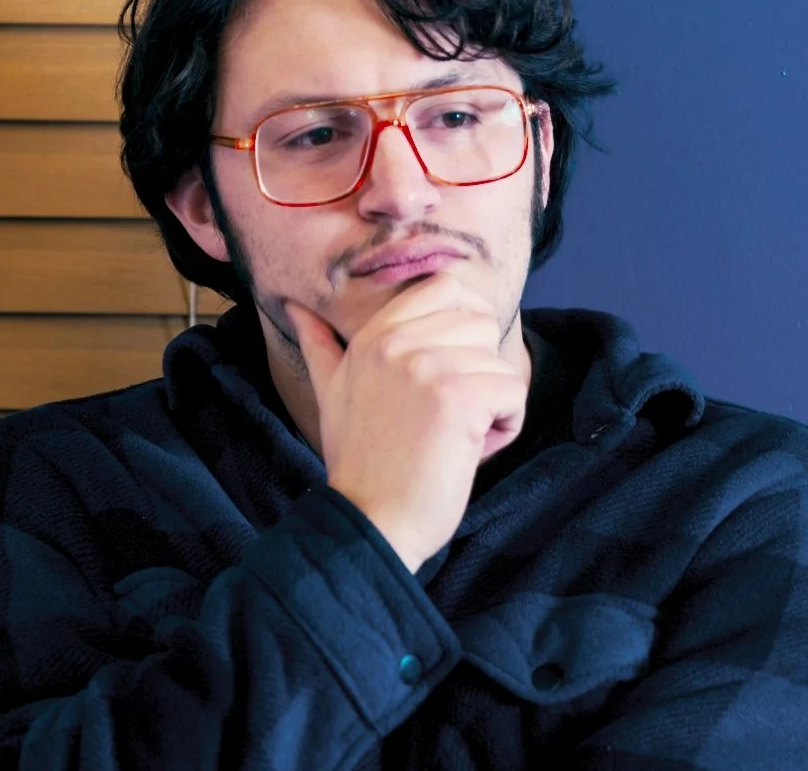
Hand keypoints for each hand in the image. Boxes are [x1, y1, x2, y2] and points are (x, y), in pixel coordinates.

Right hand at [284, 273, 527, 571]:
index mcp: (373, 336)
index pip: (446, 286)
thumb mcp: (332, 393)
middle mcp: (398, 343)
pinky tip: (470, 451)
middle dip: (480, 370)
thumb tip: (294, 307)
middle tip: (449, 414)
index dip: (466, 325)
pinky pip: (513, 393)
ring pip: (501, 363)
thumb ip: (320, 346)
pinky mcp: (458, 400)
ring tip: (455, 437)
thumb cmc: (358, 462)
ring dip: (493, 406)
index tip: (454, 370)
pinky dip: (506, 428)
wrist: (371, 521)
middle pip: (481, 322)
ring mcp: (429, 368)